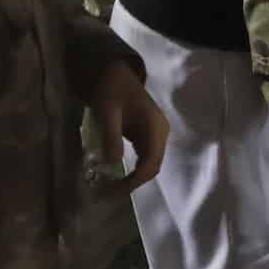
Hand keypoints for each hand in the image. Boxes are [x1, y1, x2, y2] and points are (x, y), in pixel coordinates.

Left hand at [89, 61, 168, 195]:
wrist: (116, 74)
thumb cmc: (112, 90)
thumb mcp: (107, 111)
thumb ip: (111, 136)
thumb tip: (112, 165)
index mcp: (154, 126)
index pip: (151, 161)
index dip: (135, 180)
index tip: (115, 190)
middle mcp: (160, 132)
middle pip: (153, 166)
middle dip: (133, 182)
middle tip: (110, 194)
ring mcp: (156, 134)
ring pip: (150, 164)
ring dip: (133, 178)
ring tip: (112, 188)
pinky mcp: (148, 136)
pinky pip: (144, 158)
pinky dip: (133, 169)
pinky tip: (118, 176)